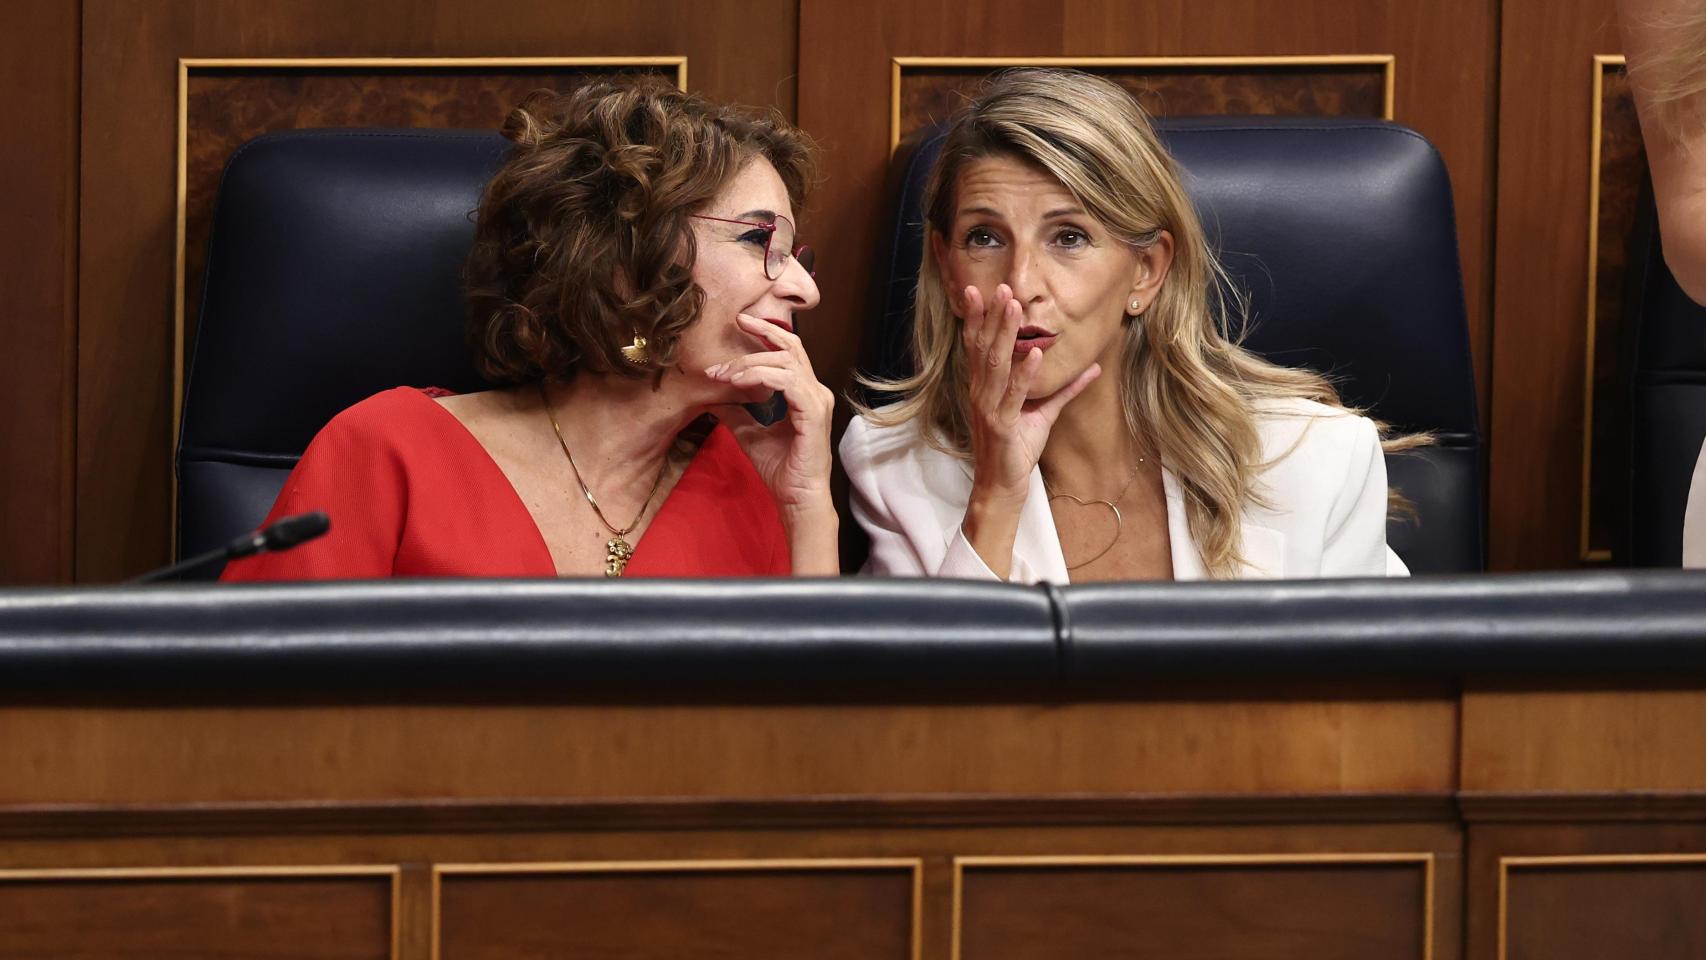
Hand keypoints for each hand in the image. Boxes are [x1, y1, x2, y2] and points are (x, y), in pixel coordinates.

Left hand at [706, 313, 835, 513]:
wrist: (796, 497)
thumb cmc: (780, 469)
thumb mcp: (748, 433)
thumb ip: (735, 412)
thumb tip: (711, 398)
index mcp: (804, 392)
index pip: (788, 352)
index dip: (765, 334)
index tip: (739, 325)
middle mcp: (814, 391)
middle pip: (790, 347)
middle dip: (762, 331)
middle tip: (737, 321)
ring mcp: (816, 400)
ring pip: (784, 362)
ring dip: (748, 363)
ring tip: (722, 373)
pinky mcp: (812, 411)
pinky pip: (786, 381)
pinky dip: (759, 376)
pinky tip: (737, 382)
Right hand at [959, 284, 1100, 577]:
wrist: (1003, 487)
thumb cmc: (1018, 449)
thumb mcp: (1044, 414)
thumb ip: (1066, 389)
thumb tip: (1093, 370)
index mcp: (986, 387)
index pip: (979, 345)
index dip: (979, 317)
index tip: (980, 289)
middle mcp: (982, 393)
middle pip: (985, 348)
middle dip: (993, 316)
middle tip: (1001, 286)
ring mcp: (989, 409)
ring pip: (996, 365)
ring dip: (1006, 334)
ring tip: (1014, 307)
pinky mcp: (1002, 427)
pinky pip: (1013, 396)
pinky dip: (1024, 374)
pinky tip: (1034, 354)